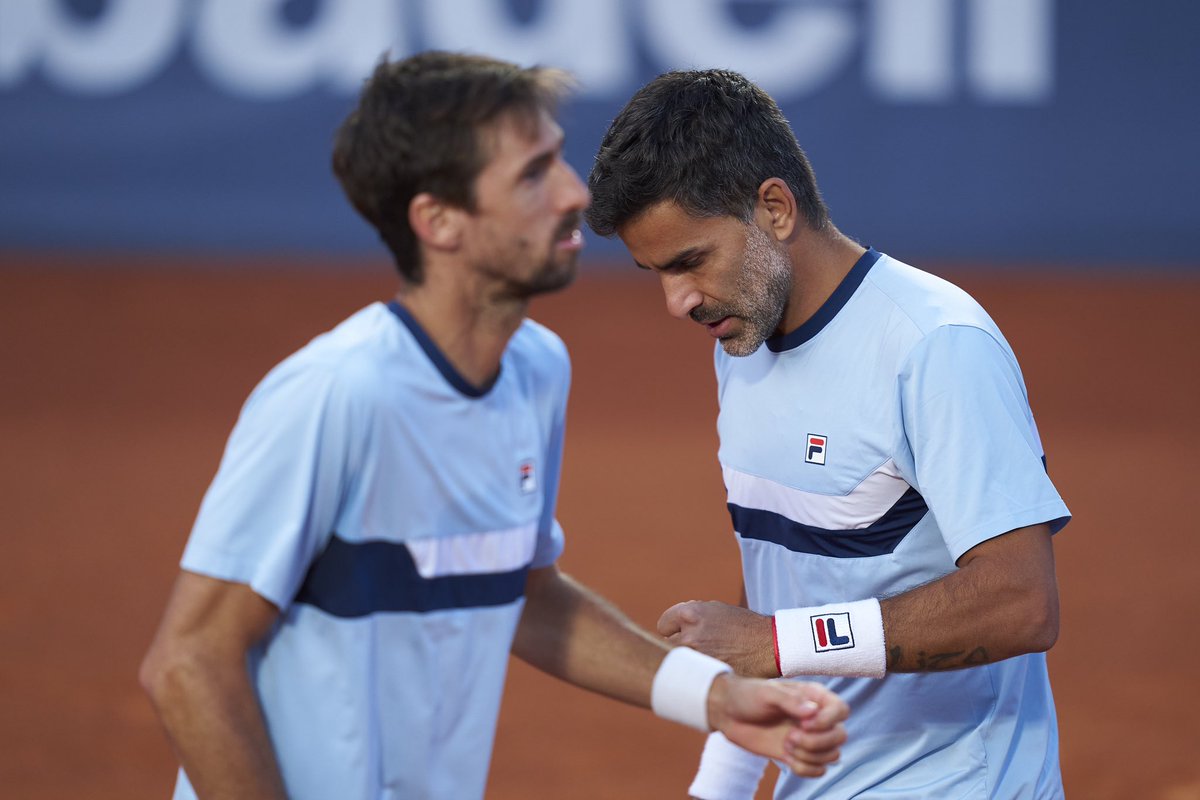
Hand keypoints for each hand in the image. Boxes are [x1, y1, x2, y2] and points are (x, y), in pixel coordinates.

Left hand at [659, 601, 777, 677]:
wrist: (769, 645)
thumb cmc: (742, 626)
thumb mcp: (715, 610)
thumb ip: (690, 616)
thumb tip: (670, 626)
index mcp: (690, 614)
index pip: (663, 625)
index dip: (673, 630)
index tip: (683, 634)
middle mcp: (689, 634)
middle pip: (667, 645)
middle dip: (680, 647)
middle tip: (699, 649)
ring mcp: (697, 656)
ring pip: (678, 662)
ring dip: (688, 662)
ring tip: (706, 660)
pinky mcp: (706, 673)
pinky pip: (691, 676)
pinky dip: (698, 675)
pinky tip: (712, 671)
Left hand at [706, 674, 847, 776]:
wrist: (728, 714)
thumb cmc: (747, 695)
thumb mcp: (767, 692)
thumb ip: (790, 701)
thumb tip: (812, 712)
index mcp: (813, 697)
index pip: (841, 710)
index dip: (828, 721)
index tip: (804, 724)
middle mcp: (816, 718)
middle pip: (840, 736)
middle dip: (817, 742)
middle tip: (791, 736)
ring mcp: (809, 738)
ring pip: (832, 755)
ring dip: (809, 756)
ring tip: (787, 744)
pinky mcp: (798, 755)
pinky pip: (818, 771)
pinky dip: (805, 769)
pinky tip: (787, 758)